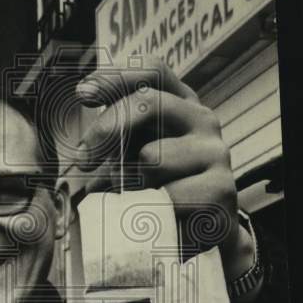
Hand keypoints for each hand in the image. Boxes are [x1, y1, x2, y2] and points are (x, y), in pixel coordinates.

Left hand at [75, 58, 253, 281]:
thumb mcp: (133, 156)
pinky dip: (152, 210)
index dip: (115, 77)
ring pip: (152, 157)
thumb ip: (114, 140)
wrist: (203, 231)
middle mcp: (202, 120)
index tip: (81, 94)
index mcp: (180, 104)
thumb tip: (81, 152)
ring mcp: (216, 152)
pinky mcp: (220, 189)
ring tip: (137, 200)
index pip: (152, 71)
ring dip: (130, 183)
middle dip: (106, 128)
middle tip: (83, 159)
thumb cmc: (159, 187)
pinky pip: (167, 195)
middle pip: (147, 102)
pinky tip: (161, 218)